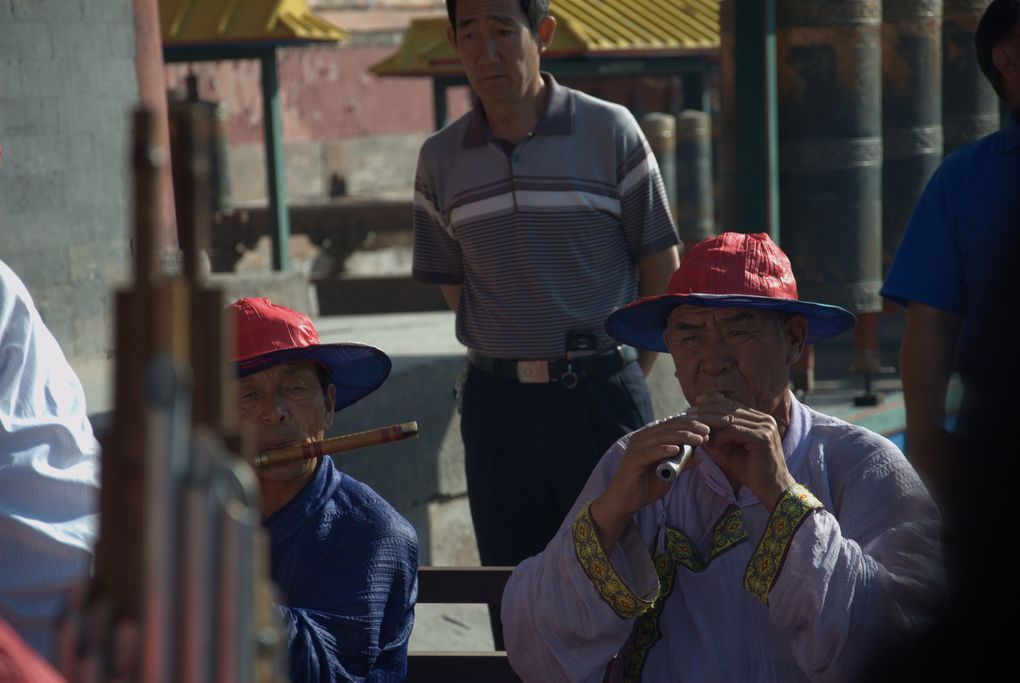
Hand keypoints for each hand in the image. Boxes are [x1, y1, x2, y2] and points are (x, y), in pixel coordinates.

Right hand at [590, 415, 707, 552]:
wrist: (625, 502)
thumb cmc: (646, 486)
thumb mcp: (669, 474)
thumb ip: (682, 464)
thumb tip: (700, 456)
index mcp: (649, 438)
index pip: (671, 425)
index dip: (689, 424)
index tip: (707, 428)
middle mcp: (641, 438)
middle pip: (667, 428)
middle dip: (689, 428)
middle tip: (706, 431)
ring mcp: (635, 448)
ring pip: (661, 438)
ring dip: (681, 437)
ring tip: (698, 440)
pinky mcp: (632, 460)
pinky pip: (649, 453)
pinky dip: (662, 450)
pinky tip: (676, 449)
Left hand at [691, 393, 793, 510]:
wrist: (772, 489)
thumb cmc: (751, 471)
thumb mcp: (732, 450)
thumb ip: (721, 436)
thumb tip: (700, 427)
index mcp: (760, 420)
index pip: (733, 405)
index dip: (713, 402)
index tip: (696, 403)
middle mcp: (765, 420)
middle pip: (730, 409)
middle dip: (707, 410)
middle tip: (689, 412)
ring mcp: (765, 427)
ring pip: (730, 418)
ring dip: (709, 422)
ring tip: (693, 425)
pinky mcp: (762, 437)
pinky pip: (734, 431)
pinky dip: (719, 436)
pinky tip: (710, 444)